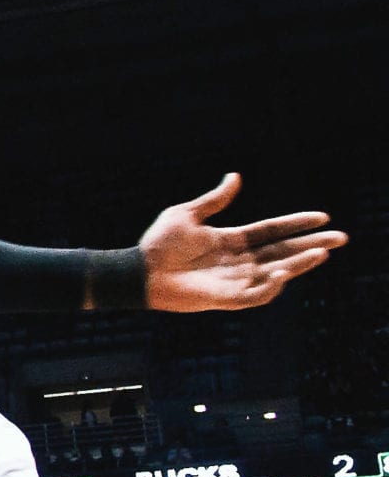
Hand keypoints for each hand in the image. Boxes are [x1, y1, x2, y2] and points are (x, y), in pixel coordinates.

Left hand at [139, 174, 343, 311]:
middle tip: (340, 238)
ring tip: (321, 253)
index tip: (322, 217)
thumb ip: (214, 199)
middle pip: (283, 251)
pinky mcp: (224, 299)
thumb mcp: (187, 214)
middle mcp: (238, 261)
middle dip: (311, 245)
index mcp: (232, 240)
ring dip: (299, 264)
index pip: (272, 231)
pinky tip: (282, 271)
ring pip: (276, 273)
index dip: (296, 224)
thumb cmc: (158, 243)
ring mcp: (233, 281)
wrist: (138, 270)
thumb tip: (235, 177)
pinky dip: (271, 286)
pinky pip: (255, 295)